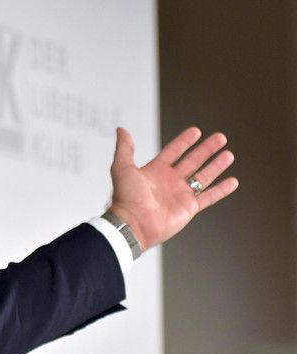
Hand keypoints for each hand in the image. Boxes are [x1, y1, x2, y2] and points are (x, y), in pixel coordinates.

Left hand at [107, 127, 237, 250]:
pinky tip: (233, 181)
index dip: (184, 141)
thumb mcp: (122, 168)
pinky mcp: (189, 207)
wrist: (134, 224)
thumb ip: (124, 148)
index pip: (173, 151)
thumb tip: (121, 129)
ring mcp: (181, 194)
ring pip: (203, 176)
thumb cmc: (126, 198)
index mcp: (155, 170)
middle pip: (193, 160)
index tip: (196, 131)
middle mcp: (170, 180)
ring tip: (229, 154)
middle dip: (207, 149)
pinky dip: (221, 190)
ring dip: (216, 165)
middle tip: (220, 137)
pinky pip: (209, 197)